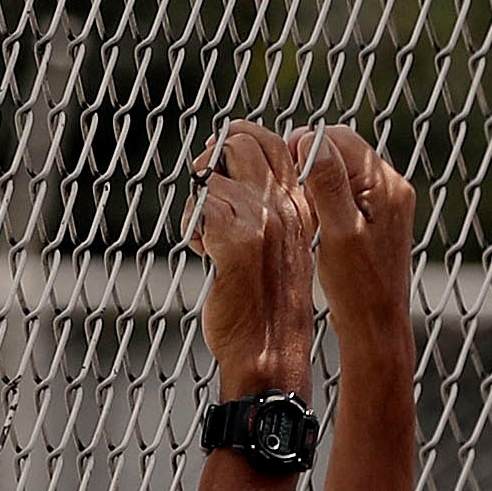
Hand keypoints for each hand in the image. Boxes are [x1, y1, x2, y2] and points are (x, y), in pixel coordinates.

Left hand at [185, 122, 315, 392]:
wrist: (270, 349)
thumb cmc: (267, 301)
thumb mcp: (281, 244)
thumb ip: (267, 207)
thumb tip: (229, 168)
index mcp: (300, 204)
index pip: (271, 141)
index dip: (236, 141)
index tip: (217, 163)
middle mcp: (286, 207)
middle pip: (240, 143)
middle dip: (210, 160)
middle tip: (203, 193)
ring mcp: (264, 222)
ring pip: (212, 176)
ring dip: (198, 203)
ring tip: (206, 237)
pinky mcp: (237, 242)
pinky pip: (201, 206)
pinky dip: (191, 226)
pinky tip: (201, 250)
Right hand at [299, 125, 417, 347]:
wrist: (377, 325)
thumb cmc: (358, 287)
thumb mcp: (338, 233)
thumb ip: (328, 185)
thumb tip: (312, 140)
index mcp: (384, 185)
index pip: (338, 138)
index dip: (303, 145)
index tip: (279, 169)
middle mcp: (390, 186)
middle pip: (340, 148)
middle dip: (307, 159)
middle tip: (282, 184)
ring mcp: (385, 201)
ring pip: (340, 168)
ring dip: (314, 177)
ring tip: (294, 202)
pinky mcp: (376, 215)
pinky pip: (345, 188)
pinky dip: (323, 194)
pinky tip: (309, 217)